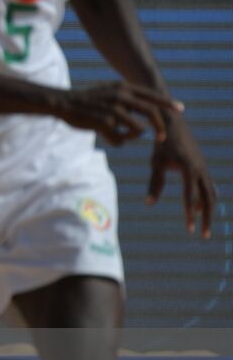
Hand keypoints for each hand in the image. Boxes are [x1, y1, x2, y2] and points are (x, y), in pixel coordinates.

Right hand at [56, 82, 181, 145]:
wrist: (62, 103)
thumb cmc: (86, 104)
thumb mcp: (108, 96)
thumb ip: (125, 105)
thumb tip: (139, 127)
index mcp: (123, 88)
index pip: (152, 95)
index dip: (167, 103)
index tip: (180, 109)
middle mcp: (121, 95)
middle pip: (151, 112)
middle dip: (161, 127)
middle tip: (162, 138)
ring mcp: (113, 108)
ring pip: (137, 129)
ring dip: (132, 136)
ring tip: (120, 137)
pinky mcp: (105, 121)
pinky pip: (119, 139)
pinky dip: (115, 141)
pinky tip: (105, 137)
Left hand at [147, 117, 217, 238]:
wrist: (173, 123)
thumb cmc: (161, 143)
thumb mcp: (156, 162)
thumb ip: (155, 183)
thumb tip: (149, 204)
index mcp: (190, 169)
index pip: (191, 197)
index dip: (190, 215)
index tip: (189, 230)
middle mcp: (201, 170)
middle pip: (208, 200)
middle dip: (207, 219)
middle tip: (204, 236)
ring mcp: (204, 168)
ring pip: (211, 194)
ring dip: (208, 210)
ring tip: (203, 226)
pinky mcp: (202, 166)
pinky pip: (208, 186)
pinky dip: (206, 198)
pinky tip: (201, 207)